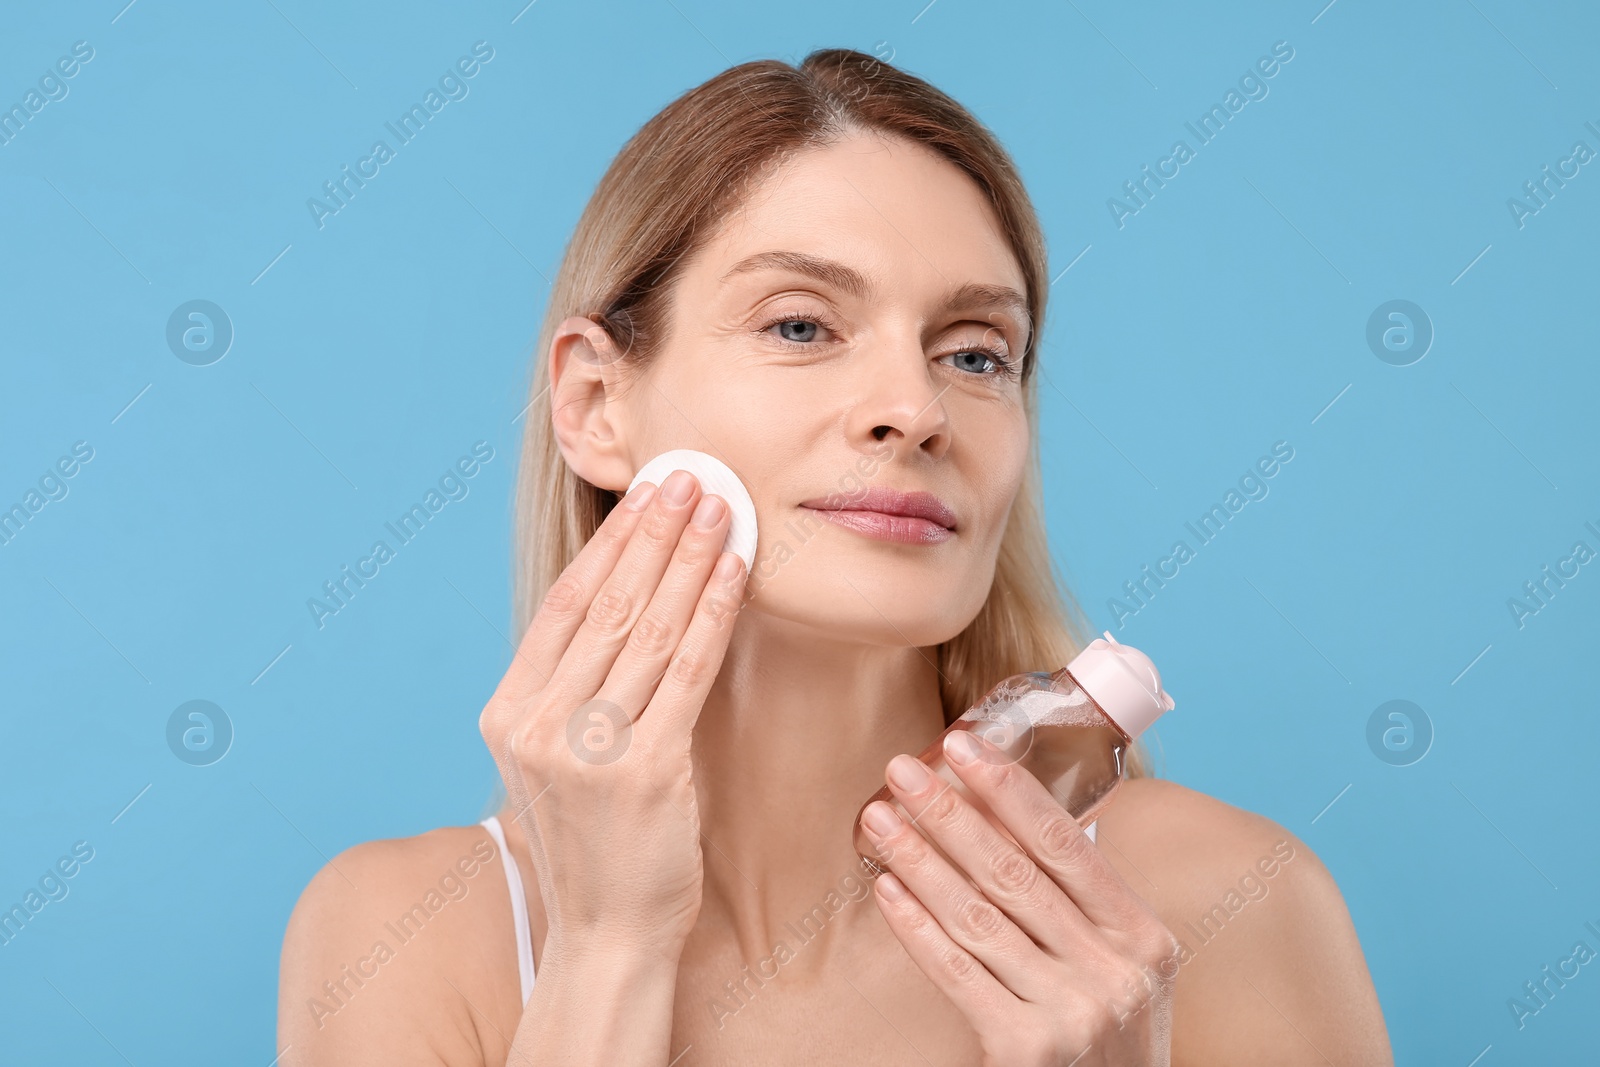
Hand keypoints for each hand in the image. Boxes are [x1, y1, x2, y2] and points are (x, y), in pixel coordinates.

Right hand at [478, 469, 747, 963]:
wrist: (608, 934)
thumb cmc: (596, 842)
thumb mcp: (555, 759)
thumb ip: (568, 690)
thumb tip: (619, 599)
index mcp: (507, 714)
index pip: (564, 604)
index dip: (610, 541)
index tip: (647, 494)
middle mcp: (537, 724)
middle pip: (606, 604)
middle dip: (656, 532)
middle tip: (693, 477)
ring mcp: (587, 748)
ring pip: (648, 627)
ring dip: (690, 558)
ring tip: (722, 507)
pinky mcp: (644, 770)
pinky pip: (686, 669)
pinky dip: (713, 612)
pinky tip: (735, 571)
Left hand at [856, 730, 1180, 1065]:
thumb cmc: (1111, 1044)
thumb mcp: (1126, 971)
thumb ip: (1087, 908)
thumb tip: (1018, 819)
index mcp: (1144, 937)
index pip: (1067, 845)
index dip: (1010, 790)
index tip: (964, 745)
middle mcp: (1114, 971)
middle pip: (1014, 873)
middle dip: (950, 813)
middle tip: (902, 770)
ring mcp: (1072, 1013)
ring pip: (977, 917)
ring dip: (920, 861)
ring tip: (879, 820)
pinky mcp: (1027, 1051)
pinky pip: (958, 973)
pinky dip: (918, 927)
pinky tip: (888, 890)